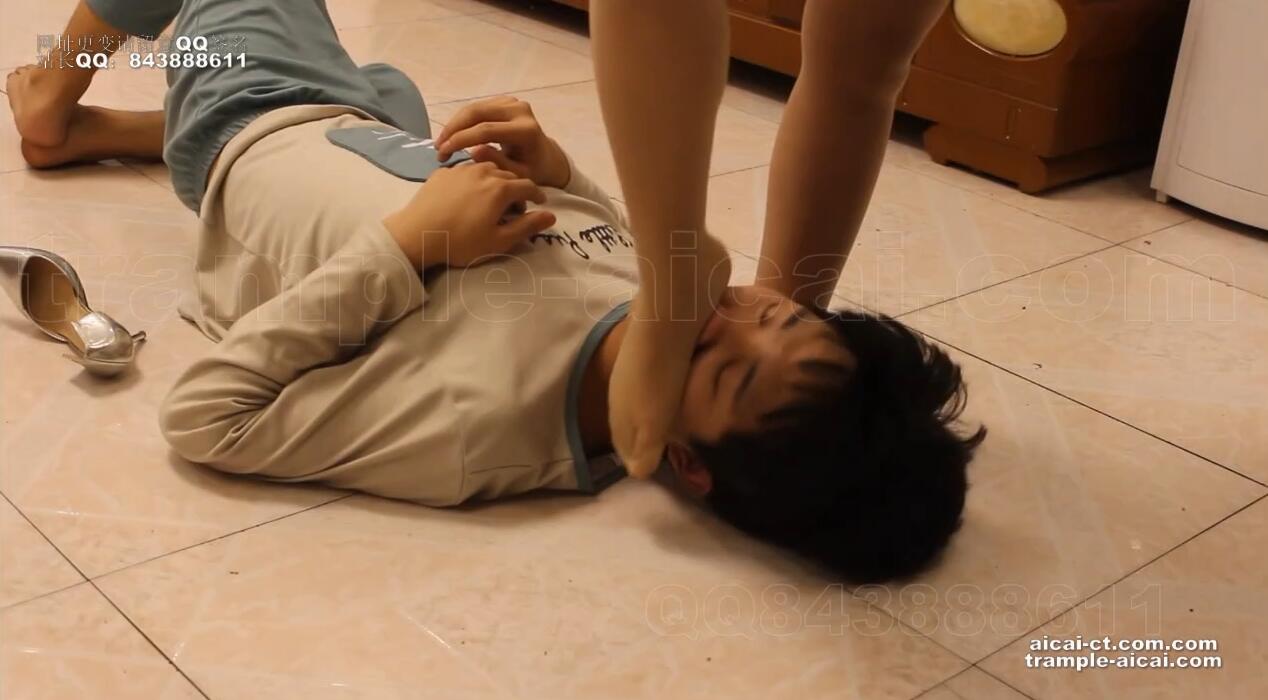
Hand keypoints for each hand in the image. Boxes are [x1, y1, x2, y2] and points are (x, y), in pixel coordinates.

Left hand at [382, 162, 556, 268]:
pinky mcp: (443, 172)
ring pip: (487, 168)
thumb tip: (551, 216)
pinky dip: (474, 179)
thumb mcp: (499, 241)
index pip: (528, 185)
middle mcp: (483, 171)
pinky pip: (466, 170)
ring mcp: (461, 169)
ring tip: (492, 196)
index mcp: (501, 187)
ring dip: (496, 179)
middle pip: (509, 174)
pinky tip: (468, 194)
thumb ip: (527, 226)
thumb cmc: (461, 242)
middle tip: (516, 205)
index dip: (537, 195)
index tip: (540, 203)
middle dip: (517, 187)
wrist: (417, 234)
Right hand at [435, 96, 571, 188]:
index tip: (444, 153)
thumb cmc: (533, 171)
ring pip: (475, 107)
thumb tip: (474, 151)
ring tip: (442, 142)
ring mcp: (513, 102)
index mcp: (526, 130)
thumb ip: (498, 164)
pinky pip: (478, 106)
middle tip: (438, 147)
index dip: (461, 140)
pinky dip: (462, 120)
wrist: (546, 158)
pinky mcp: (506, 101)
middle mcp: (521, 111)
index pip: (486, 130)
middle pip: (477, 113)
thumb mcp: (518, 176)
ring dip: (455, 124)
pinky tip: (453, 134)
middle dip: (453, 129)